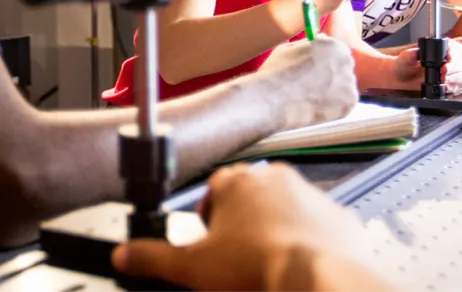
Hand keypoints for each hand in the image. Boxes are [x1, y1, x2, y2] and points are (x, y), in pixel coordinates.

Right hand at [112, 163, 386, 290]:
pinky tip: (297, 267)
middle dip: (241, 227)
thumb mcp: (191, 268)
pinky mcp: (337, 217)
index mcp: (235, 183)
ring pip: (284, 211)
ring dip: (274, 232)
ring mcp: (309, 196)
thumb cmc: (262, 268)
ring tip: (267, 267)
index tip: (209, 245)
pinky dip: (307, 244)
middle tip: (237, 260)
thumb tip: (125, 255)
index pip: (211, 191)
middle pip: (248, 199)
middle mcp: (274, 180)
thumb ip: (152, 257)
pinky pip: (317, 228)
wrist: (319, 281)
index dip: (207, 222)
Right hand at [253, 37, 357, 131]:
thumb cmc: (278, 72)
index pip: (336, 52)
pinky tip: (317, 108)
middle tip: (315, 88)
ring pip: (344, 88)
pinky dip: (334, 108)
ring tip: (312, 100)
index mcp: (333, 44)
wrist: (276, 97)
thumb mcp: (290, 48)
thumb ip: (309, 44)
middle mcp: (346, 60)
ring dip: (333, 93)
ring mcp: (350, 81)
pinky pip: (344, 104)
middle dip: (332, 77)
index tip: (316, 71)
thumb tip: (319, 40)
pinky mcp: (350, 101)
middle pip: (343, 69)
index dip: (326, 63)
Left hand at [360, 39, 461, 89]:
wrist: (397, 78)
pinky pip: (455, 87)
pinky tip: (444, 87)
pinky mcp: (446, 85)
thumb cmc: (402, 64)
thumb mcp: (405, 57)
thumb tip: (416, 53)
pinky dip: (451, 88)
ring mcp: (448, 73)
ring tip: (443, 79)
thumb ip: (411, 55)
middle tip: (444, 70)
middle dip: (455, 67)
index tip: (449, 58)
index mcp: (440, 50)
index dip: (455, 53)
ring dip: (455, 78)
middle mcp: (447, 60)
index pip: (455, 48)